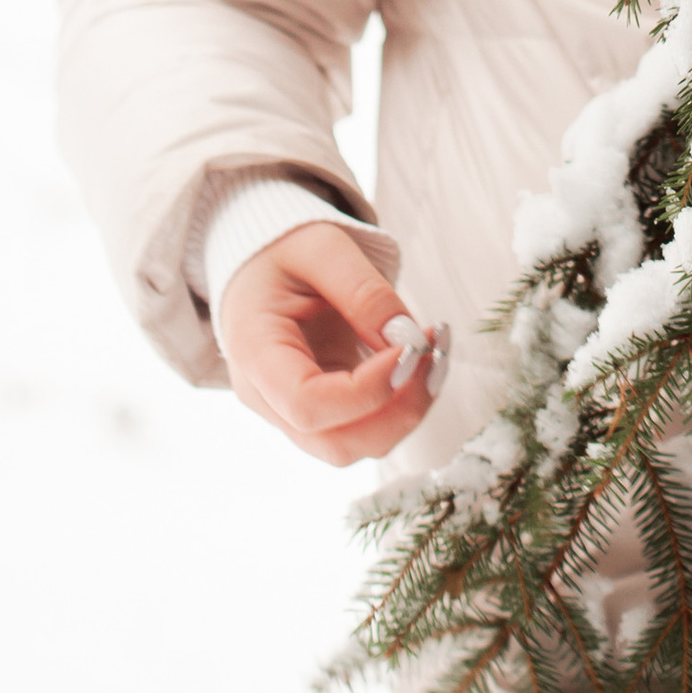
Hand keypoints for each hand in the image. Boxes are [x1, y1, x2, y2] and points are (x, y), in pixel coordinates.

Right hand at [218, 221, 444, 465]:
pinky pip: (365, 427)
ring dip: (408, 410)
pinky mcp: (323, 409)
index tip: (413, 349)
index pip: (306, 405)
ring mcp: (293, 412)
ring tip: (437, 353)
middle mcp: (268, 398)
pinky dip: (402, 403)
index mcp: (254, 354)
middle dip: (399, 411)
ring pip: (356, 445)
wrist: (261, 260)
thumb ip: (363, 291)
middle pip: (336, 444)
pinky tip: (423, 360)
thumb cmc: (282, 249)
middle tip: (436, 354)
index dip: (367, 391)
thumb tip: (408, 340)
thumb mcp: (322, 248)